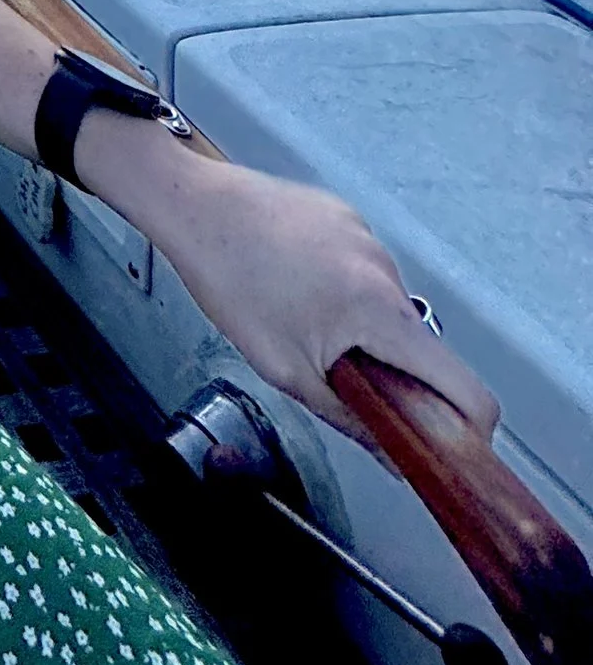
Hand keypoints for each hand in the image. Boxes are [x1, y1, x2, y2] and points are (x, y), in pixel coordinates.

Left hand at [152, 154, 498, 455]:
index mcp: (380, 311)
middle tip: (346, 385)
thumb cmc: (230, 281)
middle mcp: (386, 269)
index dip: (469, 427)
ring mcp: (368, 237)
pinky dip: (345, 293)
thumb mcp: (287, 369)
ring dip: (366, 332)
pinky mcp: (347, 218)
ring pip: (389, 309)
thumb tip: (394, 458)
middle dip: (396, 376)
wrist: (194, 206)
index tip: (452, 447)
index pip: (464, 385)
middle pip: (423, 347)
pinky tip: (297, 288)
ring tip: (304, 325)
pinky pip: (364, 272)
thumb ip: (351, 420)